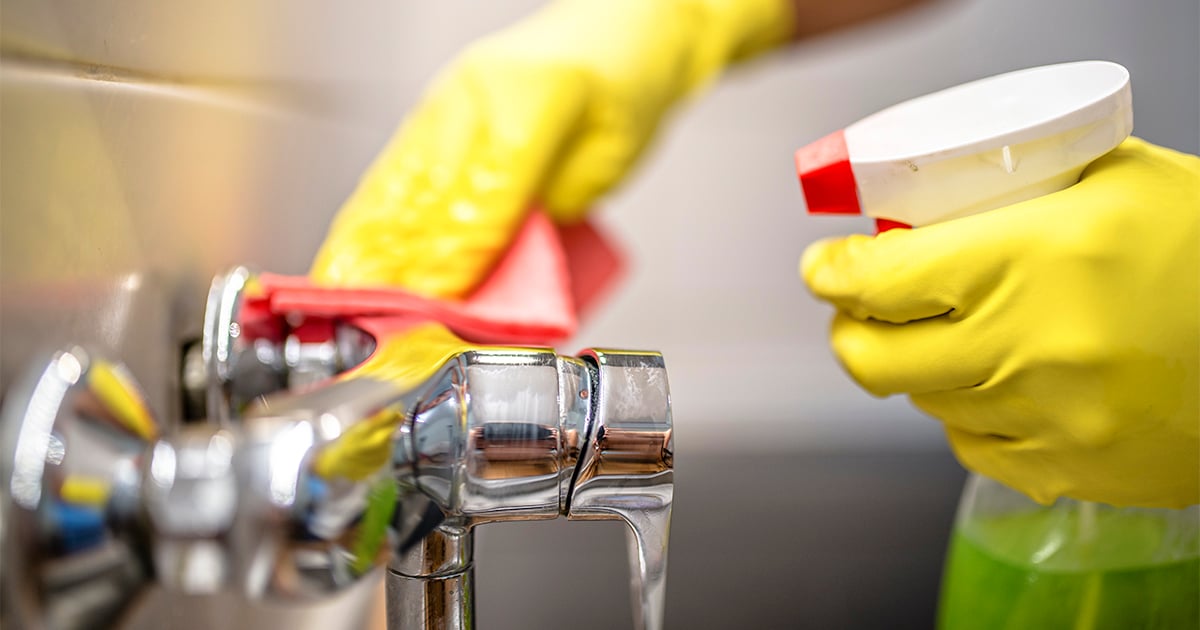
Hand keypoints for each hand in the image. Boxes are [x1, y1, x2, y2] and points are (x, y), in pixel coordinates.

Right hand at [311, 0, 793, 298]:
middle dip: (400, 266)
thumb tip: (505, 268)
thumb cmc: (621, 83)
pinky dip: (366, 223)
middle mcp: (476, 92)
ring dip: (365, 247)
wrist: (610, 25)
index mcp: (535, 95)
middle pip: (429, 195)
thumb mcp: (609, 155)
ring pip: (396, 186)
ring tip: (340, 298)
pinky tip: (345, 256)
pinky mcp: (429, 116)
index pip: (487, 193)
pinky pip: (390, 176)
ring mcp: (445, 101)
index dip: (459, 257)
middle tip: (379, 321)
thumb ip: (557, 208)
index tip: (438, 305)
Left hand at [801, 138, 1199, 507]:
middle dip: (849, 328)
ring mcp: (1046, 421)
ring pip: (918, 402)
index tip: (825, 267)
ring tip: (943, 335)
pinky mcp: (1067, 471)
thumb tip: (920, 209)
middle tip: (859, 307)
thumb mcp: (1117, 181)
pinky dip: (965, 413)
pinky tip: (994, 383)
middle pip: (869, 356)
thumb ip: (1011, 192)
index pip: (877, 278)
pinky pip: (971, 447)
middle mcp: (1029, 347)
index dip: (832, 272)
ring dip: (911, 367)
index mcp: (1033, 259)